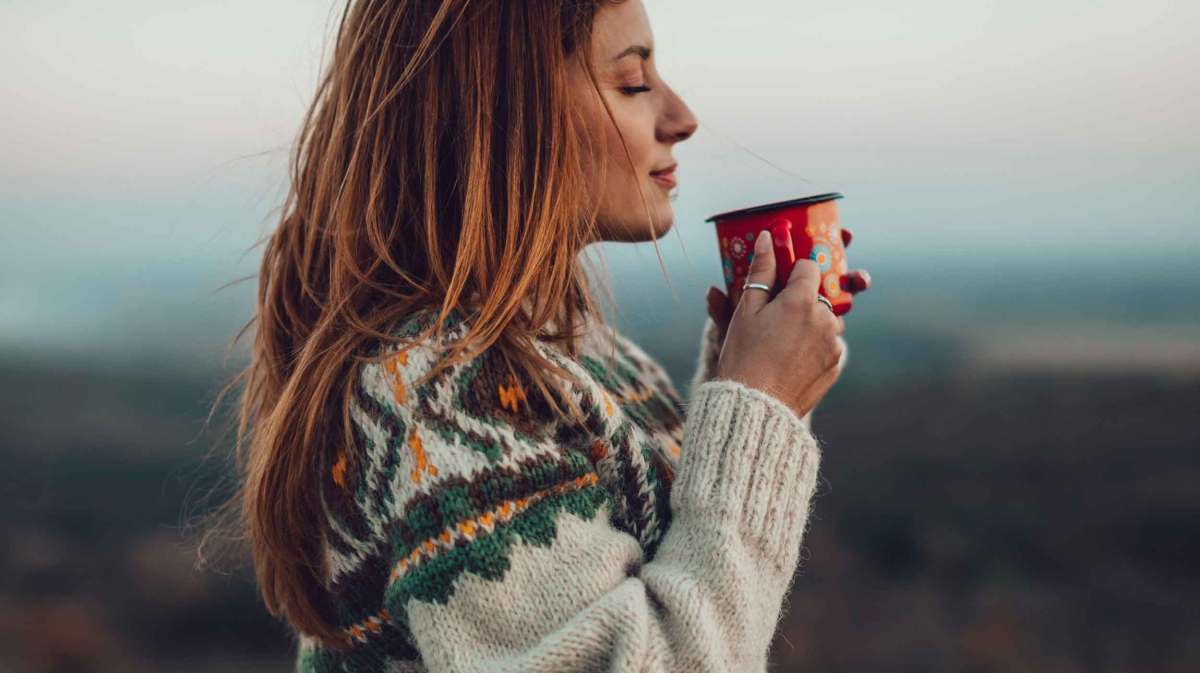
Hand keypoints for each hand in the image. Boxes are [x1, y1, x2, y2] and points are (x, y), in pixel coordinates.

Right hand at [713, 230, 850, 417]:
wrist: (756, 405)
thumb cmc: (744, 355)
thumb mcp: (746, 310)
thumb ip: (760, 271)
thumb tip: (767, 238)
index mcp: (802, 300)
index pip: (808, 267)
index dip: (793, 272)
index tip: (780, 282)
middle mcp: (825, 318)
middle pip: (818, 294)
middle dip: (801, 299)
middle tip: (776, 317)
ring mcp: (833, 343)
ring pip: (825, 319)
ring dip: (810, 322)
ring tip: (781, 341)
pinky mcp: (835, 364)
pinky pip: (828, 344)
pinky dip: (814, 346)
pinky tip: (791, 358)